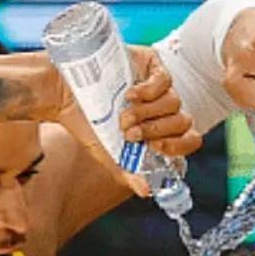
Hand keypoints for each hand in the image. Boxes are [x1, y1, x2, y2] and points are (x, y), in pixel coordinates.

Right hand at [53, 45, 200, 196]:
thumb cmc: (87, 125)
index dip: (177, 145)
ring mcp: (159, 84)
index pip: (190, 139)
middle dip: (155, 131)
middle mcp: (163, 108)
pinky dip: (149, 92)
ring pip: (174, 102)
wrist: (64, 98)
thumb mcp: (109, 154)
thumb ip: (129, 172)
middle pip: (183, 121)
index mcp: (160, 130)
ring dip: (147, 114)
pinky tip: (130, 96)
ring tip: (123, 116)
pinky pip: (165, 80)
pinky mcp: (151, 64)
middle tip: (130, 133)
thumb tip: (148, 191)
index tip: (154, 147)